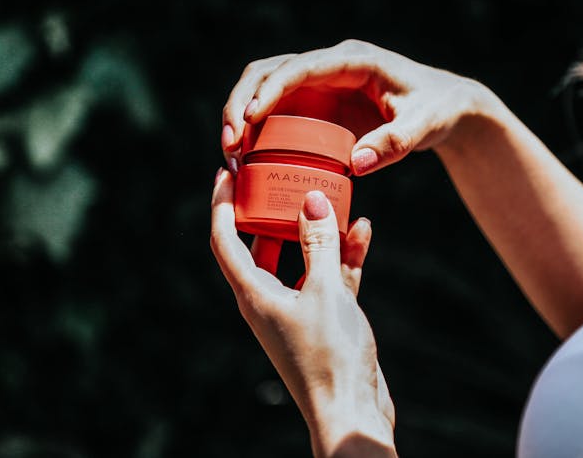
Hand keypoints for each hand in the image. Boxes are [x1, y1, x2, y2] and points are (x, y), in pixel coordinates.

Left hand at [210, 168, 395, 456]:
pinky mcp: (322, 318)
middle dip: (273, 211)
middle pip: (263, 245)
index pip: (225, 240)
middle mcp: (268, 300)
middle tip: (283, 178)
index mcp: (254, 293)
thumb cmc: (329, 354)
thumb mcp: (324, 290)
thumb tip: (312, 200)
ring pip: (300, 258)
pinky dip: (341, 256)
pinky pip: (327, 277)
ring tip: (332, 198)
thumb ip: (318, 242)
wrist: (352, 410)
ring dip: (316, 232)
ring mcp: (296, 309)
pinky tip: (361, 231)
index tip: (225, 173)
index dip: (221, 204)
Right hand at [221, 39, 504, 174]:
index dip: (271, 90)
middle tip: (230, 145)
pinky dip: (256, 130)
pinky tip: (247, 157)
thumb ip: (395, 143)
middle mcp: (329, 65)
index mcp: (353, 60)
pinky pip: (275, 110)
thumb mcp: (424, 126)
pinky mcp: (315, 104)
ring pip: (264, 87)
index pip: (301, 67)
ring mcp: (318, 83)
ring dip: (240, 115)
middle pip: (269, 71)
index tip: (248, 120)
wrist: (441, 107)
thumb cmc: (435, 110)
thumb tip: (355, 166)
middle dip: (241, 103)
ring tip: (230, 154)